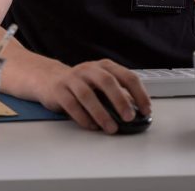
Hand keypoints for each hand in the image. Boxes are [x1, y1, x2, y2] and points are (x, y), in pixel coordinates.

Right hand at [36, 59, 151, 134]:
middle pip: (107, 81)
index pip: (126, 76)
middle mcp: (89, 69)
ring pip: (87, 95)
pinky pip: (71, 104)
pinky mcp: (58, 90)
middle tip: (129, 117)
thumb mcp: (101, 84)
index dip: (139, 93)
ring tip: (111, 128)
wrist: (48, 79)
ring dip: (101, 113)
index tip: (146, 109)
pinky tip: (91, 126)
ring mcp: (72, 78)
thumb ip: (118, 94)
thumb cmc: (81, 84)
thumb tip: (137, 110)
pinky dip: (83, 117)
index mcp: (104, 66)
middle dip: (119, 100)